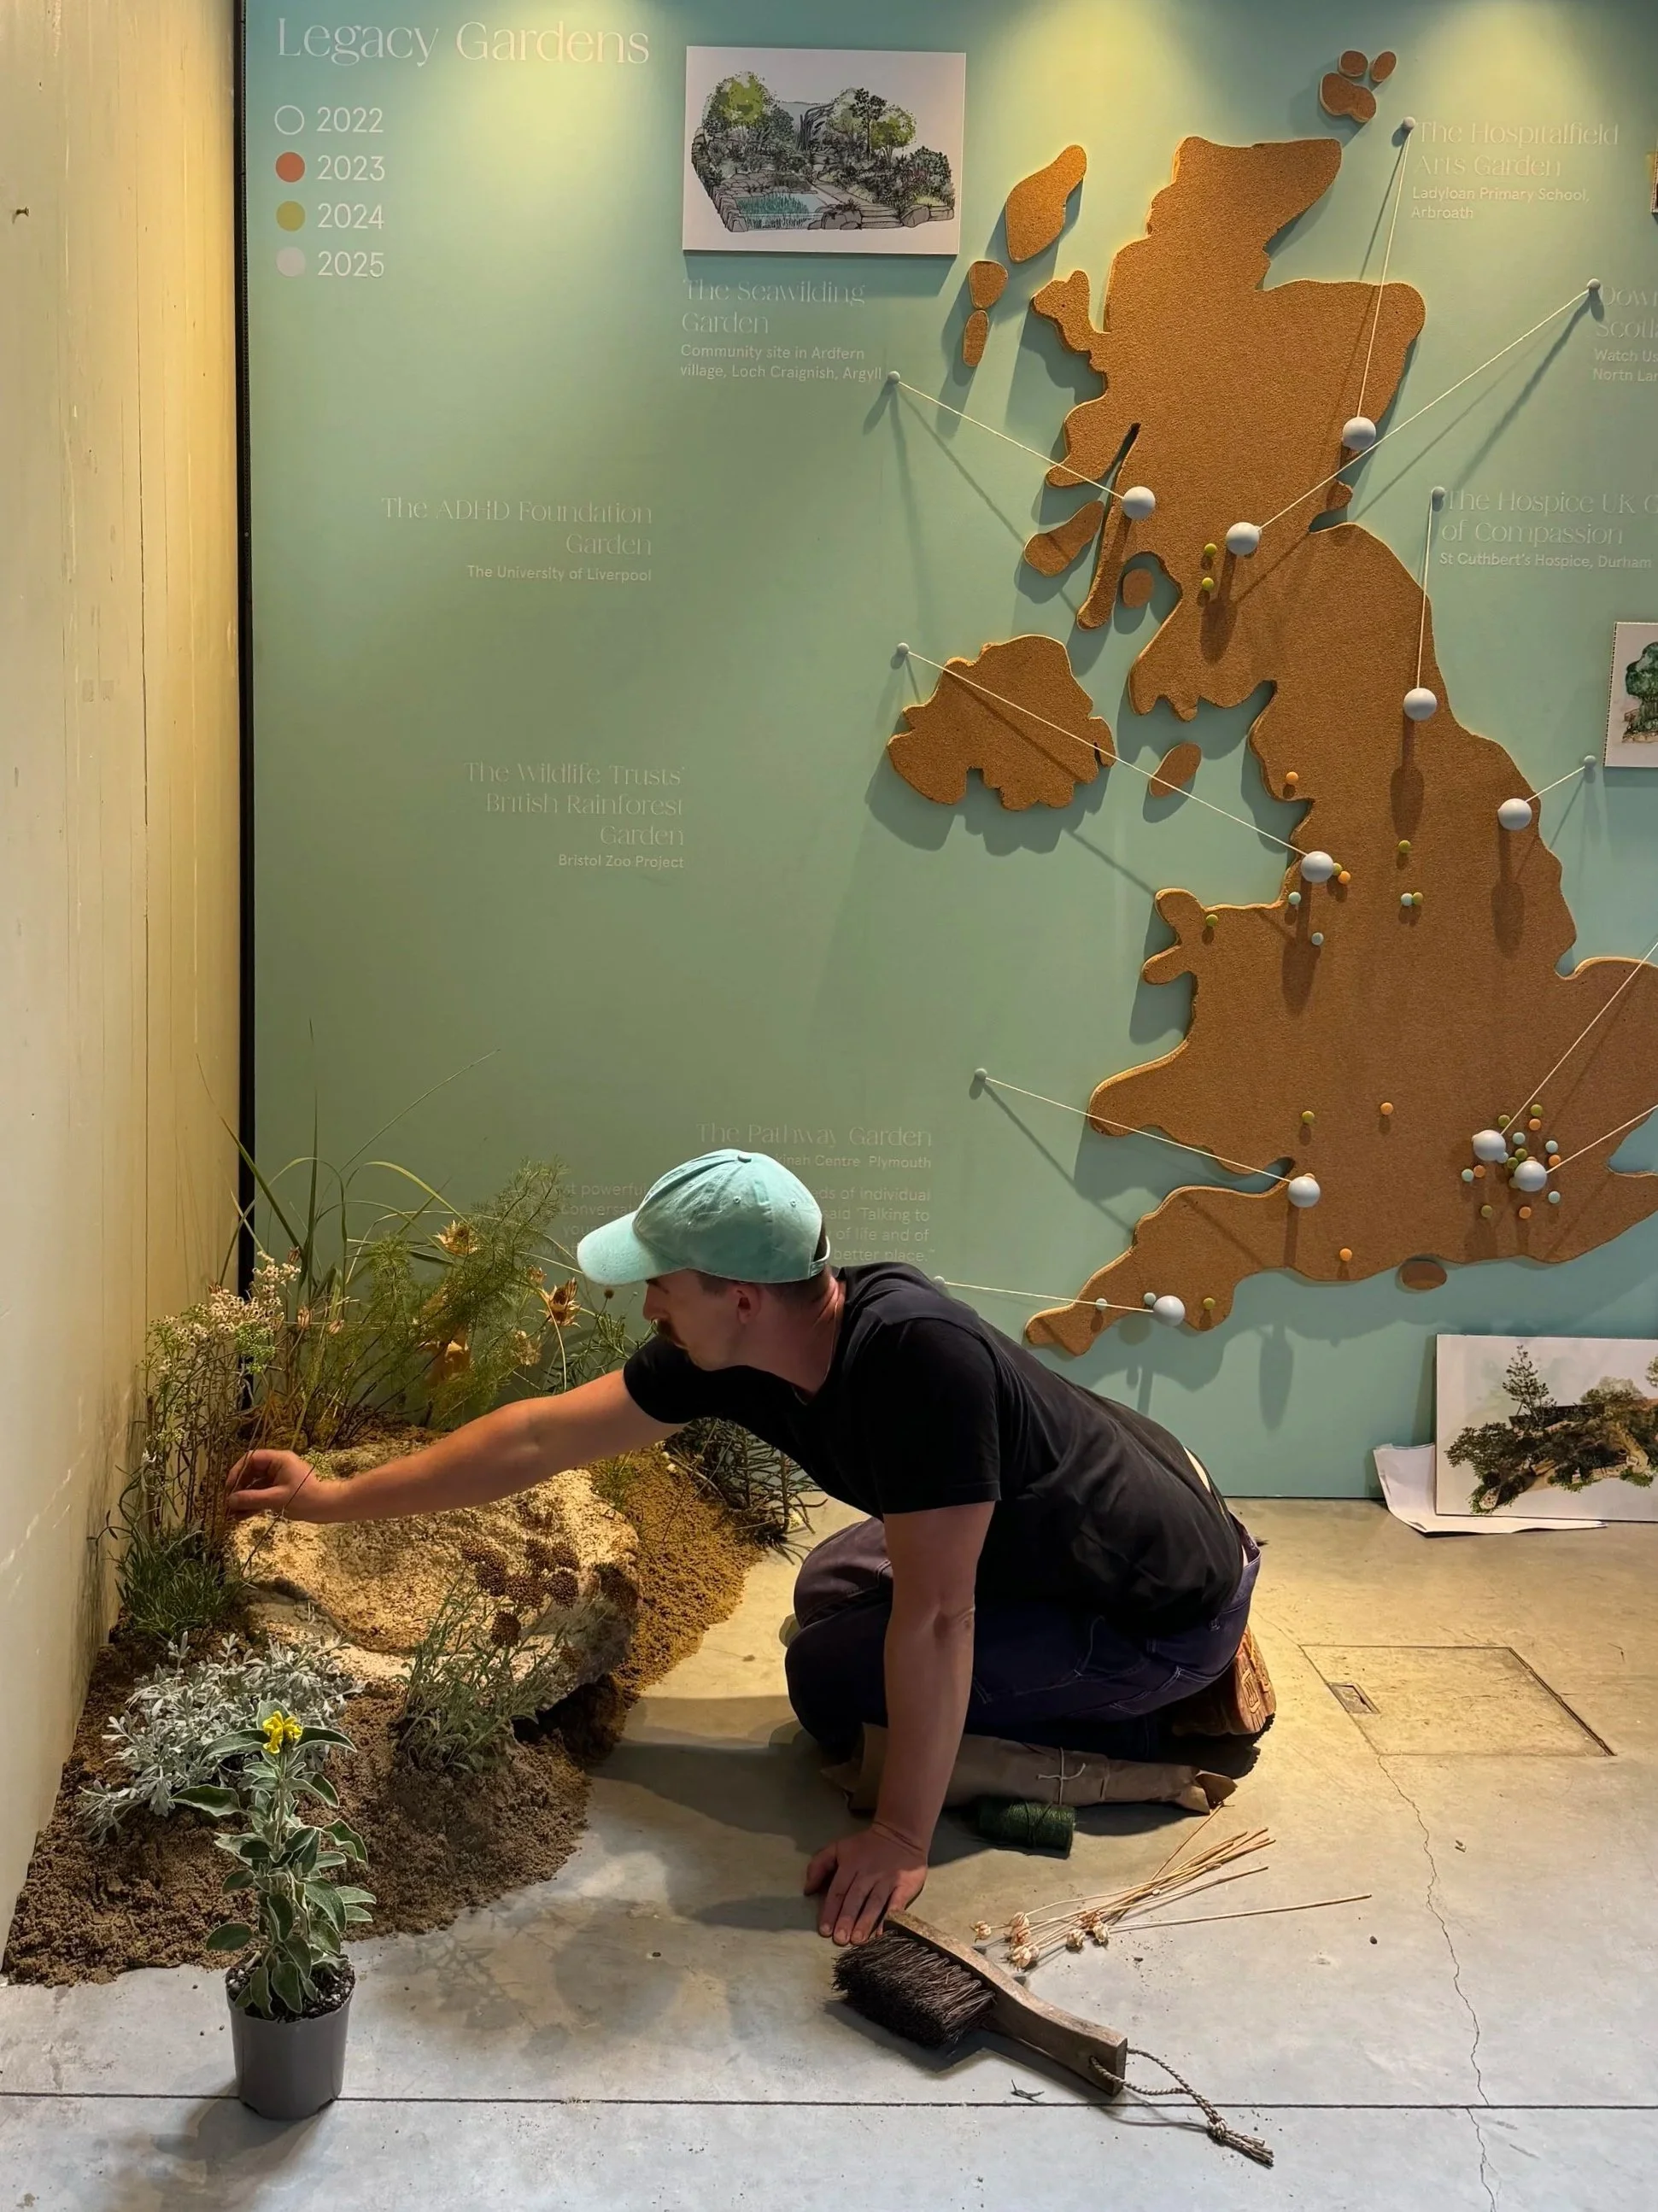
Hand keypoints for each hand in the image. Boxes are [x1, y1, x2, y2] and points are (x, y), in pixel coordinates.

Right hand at [226, 1449, 328, 1519]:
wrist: (327, 1508)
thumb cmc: (306, 1498)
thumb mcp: (277, 1499)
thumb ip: (253, 1499)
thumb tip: (230, 1500)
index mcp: (279, 1460)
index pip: (251, 1458)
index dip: (237, 1471)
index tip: (229, 1487)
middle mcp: (277, 1467)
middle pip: (251, 1473)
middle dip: (239, 1488)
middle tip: (228, 1503)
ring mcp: (278, 1479)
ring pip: (255, 1486)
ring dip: (243, 1499)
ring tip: (231, 1514)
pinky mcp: (280, 1491)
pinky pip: (261, 1495)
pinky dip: (252, 1504)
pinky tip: (240, 1517)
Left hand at [804, 1822, 927, 1945]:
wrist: (900, 1834)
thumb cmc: (865, 1847)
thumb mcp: (838, 1848)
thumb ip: (819, 1866)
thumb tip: (807, 1890)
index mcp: (850, 1865)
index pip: (838, 1890)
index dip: (830, 1911)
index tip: (824, 1931)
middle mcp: (868, 1873)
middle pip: (855, 1898)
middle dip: (847, 1919)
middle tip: (840, 1939)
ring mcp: (887, 1880)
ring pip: (874, 1903)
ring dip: (866, 1922)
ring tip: (857, 1941)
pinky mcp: (904, 1885)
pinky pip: (897, 1904)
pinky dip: (890, 1919)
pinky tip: (883, 1933)